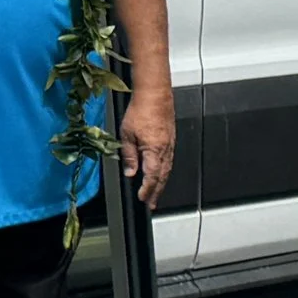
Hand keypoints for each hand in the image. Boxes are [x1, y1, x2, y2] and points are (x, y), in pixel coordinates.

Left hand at [118, 86, 175, 205]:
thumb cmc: (141, 110)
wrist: (155, 94)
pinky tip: (160, 174)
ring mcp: (170, 145)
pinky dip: (164, 171)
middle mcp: (165, 150)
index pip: (152, 177)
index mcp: (154, 150)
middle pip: (162, 177)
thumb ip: (129, 156)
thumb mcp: (127, 134)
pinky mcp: (171, 139)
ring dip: (161, 184)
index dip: (147, 190)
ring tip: (155, 194)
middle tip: (151, 204)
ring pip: (167, 169)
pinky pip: (169, 160)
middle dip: (156, 192)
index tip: (142, 198)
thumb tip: (130, 173)